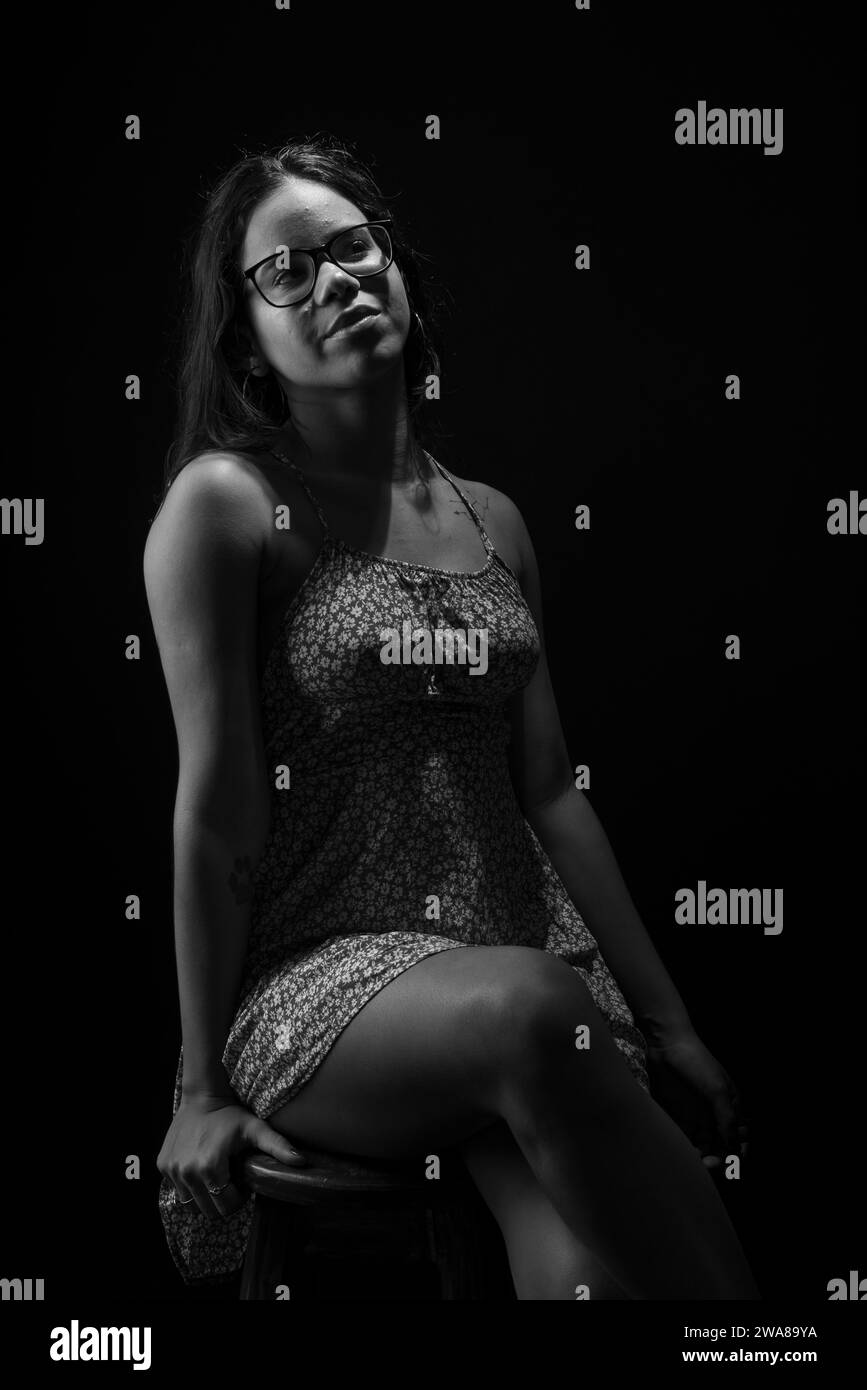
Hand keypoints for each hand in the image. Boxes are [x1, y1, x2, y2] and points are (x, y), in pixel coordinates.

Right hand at [157, 1090, 306, 1219]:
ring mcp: (172, 1170)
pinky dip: (189, 1185)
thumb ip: (278, 1146)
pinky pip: (177, 1189)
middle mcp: (187, 1172)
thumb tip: (301, 1162)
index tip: (242, 1183)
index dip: (238, 1198)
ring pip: (191, 1204)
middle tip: (230, 1181)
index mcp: (210, 1168)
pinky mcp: (163, 1166)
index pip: (226, 1206)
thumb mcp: (255, 1129)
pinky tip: (200, 1167)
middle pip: (208, 1210)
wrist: (201, 1096)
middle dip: (222, 1201)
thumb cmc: (230, 1114)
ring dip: (205, 1195)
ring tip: (216, 1175)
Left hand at [644, 1028, 748, 1173]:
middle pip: (720, 1145)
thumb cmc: (696, 1063)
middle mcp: (715, 1114)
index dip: (737, 1152)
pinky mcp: (678, 1116)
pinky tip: (683, 1153)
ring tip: (696, 1161)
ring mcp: (696, 1115)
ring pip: (703, 1145)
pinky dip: (686, 1148)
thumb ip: (727, 1119)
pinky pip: (685, 1138)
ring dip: (701, 1156)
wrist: (666, 1044)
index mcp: (730, 1106)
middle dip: (718, 1157)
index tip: (730, 1163)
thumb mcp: (716, 1090)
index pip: (739, 1137)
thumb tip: (734, 1148)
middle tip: (708, 1164)